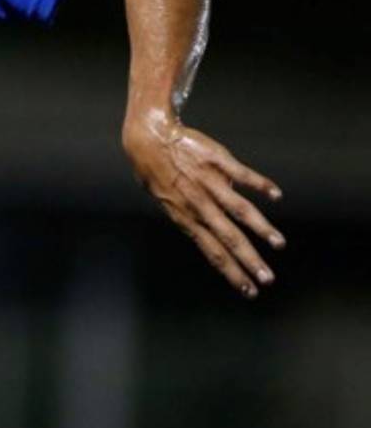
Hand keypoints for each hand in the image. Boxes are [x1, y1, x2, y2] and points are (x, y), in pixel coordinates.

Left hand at [124, 112, 284, 297]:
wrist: (149, 137)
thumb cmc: (155, 170)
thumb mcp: (166, 201)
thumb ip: (189, 216)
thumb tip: (211, 228)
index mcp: (186, 217)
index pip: (213, 252)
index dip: (232, 272)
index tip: (249, 290)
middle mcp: (199, 204)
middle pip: (228, 238)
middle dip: (249, 261)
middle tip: (268, 279)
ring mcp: (208, 182)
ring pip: (238, 210)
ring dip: (260, 228)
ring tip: (278, 244)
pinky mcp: (216, 160)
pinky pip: (242, 174)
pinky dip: (260, 185)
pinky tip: (276, 195)